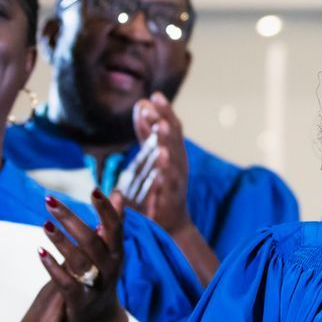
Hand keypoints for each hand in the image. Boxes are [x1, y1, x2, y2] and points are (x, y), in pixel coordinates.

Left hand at [40, 191, 126, 321]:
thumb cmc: (103, 277)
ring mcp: (95, 285)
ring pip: (79, 260)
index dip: (106, 209)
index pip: (115, 227)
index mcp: (117, 253)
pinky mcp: (80, 300)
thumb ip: (112, 222)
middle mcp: (110, 268)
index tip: (94, 189)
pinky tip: (40, 251)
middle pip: (92, 240)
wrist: (100, 320)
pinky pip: (66, 283)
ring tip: (45, 223)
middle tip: (50, 201)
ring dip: (61, 240)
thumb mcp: (112, 251)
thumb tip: (119, 192)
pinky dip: (53, 267)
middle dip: (71, 219)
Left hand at [126, 94, 190, 234]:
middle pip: (174, 138)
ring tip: (161, 126)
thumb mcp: (152, 156)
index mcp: (174, 152)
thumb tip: (142, 103)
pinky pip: (169, 181)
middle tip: (153, 106)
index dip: (165, 111)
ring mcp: (176, 179)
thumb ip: (147, 132)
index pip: (171, 127)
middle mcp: (178, 163)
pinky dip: (166, 168)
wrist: (170, 225)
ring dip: (168, 141)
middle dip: (164, 120)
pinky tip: (161, 156)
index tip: (154, 96)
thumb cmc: (161, 188)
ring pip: (174, 157)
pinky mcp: (171, 197)